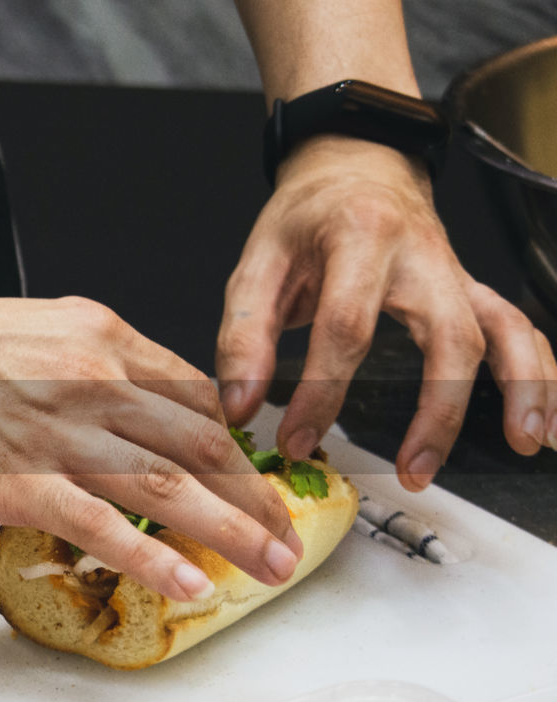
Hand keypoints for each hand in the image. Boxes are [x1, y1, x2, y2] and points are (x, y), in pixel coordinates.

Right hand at [0, 291, 304, 601]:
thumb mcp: (30, 331)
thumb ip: (84, 367)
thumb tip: (117, 416)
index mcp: (99, 336)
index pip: (194, 394)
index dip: (236, 444)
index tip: (252, 479)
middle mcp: (95, 377)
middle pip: (203, 442)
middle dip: (255, 494)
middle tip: (286, 533)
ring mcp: (61, 430)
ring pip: (172, 485)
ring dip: (233, 530)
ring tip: (270, 565)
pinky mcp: (22, 480)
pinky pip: (106, 527)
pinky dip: (155, 559)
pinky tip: (189, 585)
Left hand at [216, 136, 556, 490]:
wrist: (354, 167)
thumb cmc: (305, 218)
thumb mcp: (257, 264)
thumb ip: (243, 336)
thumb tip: (241, 404)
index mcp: (359, 238)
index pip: (346, 325)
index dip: (323, 391)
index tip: (299, 438)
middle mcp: (420, 253)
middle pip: (447, 333)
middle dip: (437, 409)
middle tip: (411, 468)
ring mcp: (454, 272)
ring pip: (503, 329)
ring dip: (520, 388)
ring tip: (519, 443)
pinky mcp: (469, 289)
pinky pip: (518, 329)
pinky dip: (540, 373)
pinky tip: (541, 421)